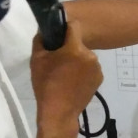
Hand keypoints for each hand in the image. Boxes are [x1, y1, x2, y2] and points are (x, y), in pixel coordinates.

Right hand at [30, 19, 102, 136]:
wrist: (59, 112)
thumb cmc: (46, 84)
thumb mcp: (36, 60)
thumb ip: (40, 40)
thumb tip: (44, 31)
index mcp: (75, 48)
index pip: (74, 26)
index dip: (65, 28)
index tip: (58, 35)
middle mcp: (91, 55)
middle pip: (79, 44)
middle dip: (69, 48)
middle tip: (58, 61)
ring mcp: (97, 68)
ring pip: (85, 56)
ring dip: (77, 61)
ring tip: (65, 74)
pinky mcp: (100, 79)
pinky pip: (90, 68)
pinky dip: (83, 71)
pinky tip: (73, 82)